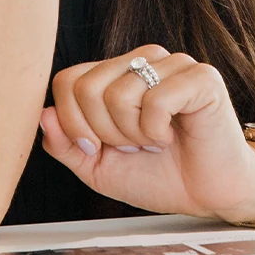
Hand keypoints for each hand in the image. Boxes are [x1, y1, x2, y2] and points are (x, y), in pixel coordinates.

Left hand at [39, 45, 254, 221]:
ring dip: (132, 134)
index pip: (70, 80)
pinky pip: (156, 100)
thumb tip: (44, 114)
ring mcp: (175, 65)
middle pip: (88, 86)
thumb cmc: (161, 176)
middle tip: (132, 145)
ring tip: (154, 141)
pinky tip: (171, 136)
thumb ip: (68, 144)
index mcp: (119, 74)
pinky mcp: (201, 78)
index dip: (73, 123)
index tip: (98, 148)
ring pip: (120, 93)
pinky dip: (156, 130)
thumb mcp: (100, 168)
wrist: (210, 194)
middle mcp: (146, 60)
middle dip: (103, 132)